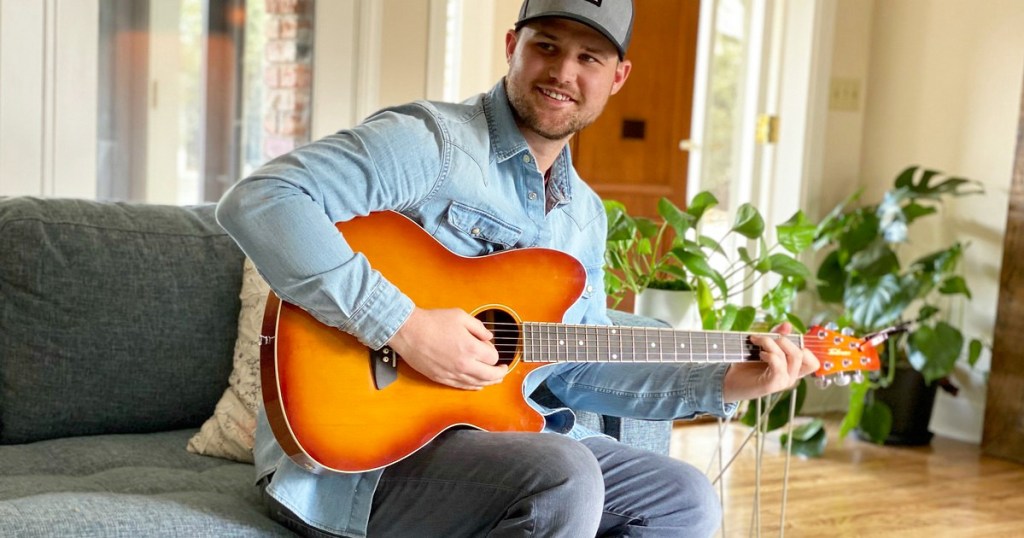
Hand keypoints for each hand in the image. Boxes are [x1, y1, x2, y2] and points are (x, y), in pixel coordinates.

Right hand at [387, 307, 507, 389]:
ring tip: (496, 379)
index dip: (494, 352)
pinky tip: (478, 385)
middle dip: (500, 372)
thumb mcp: (460, 316)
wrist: (409, 331)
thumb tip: (489, 337)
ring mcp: (453, 374)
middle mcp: (464, 364)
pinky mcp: (442, 378)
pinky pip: (463, 387)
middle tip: (504, 369)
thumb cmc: (432, 321)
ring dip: (490, 382)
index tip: (489, 347)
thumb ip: (478, 327)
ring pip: (478, 384)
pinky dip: (474, 387)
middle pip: (490, 375)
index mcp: (471, 348)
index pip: (493, 357)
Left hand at [722, 322, 819, 402]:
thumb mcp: (763, 346)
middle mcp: (791, 376)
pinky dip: (770, 354)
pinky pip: (779, 365)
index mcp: (792, 368)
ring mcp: (784, 381)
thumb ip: (776, 336)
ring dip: (773, 343)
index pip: (812, 360)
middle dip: (784, 340)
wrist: (729, 381)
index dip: (802, 345)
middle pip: (802, 353)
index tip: (782, 336)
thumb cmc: (746, 364)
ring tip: (757, 342)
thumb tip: (787, 325)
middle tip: (765, 337)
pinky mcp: (773, 384)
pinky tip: (760, 353)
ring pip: (792, 356)